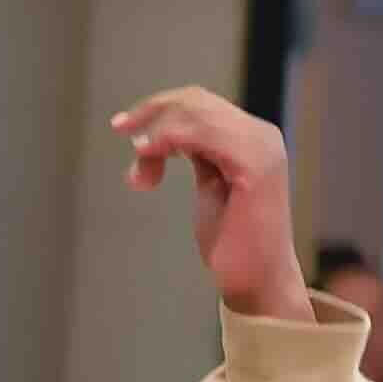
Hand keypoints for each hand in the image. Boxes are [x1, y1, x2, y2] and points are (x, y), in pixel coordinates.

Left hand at [110, 85, 315, 322]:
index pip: (200, 103)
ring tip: (140, 166)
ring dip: (157, 133)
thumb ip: (199, 156)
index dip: (157, 107)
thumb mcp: (213, 187)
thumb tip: (157, 140)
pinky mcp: (255, 166)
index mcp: (252, 138)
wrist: (258, 280)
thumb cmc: (234, 242)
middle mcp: (262, 135)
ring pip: (196, 113)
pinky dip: (169, 138)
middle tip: (120, 131)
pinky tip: (146, 154)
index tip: (121, 126)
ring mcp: (261, 148)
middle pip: (195, 101)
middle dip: (151, 113)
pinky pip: (204, 134)